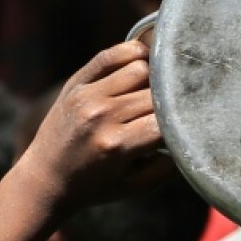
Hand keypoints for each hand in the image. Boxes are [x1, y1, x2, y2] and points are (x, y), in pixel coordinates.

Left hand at [17, 40, 177, 214]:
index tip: (192, 124)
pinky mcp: (76, 83)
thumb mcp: (136, 187)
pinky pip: (111, 55)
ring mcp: (87, 96)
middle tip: (178, 109)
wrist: (45, 179)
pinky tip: (143, 64)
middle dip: (171, 103)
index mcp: (116, 146)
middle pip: (156, 94)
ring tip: (158, 92)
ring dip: (155, 80)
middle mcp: (101, 116)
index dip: (184, 121)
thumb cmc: (96, 187)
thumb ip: (169, 167)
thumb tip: (195, 138)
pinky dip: (133, 53)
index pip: (167, 121)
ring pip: (140, 69)